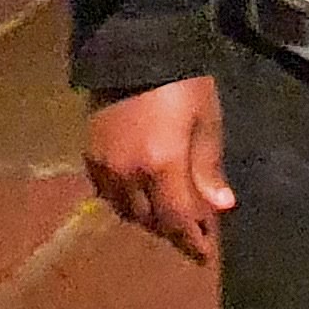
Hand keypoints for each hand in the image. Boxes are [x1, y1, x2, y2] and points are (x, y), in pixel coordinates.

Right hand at [85, 77, 231, 267]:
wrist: (136, 52)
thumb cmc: (184, 83)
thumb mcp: (207, 121)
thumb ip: (209, 167)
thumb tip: (219, 207)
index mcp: (162, 165)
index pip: (177, 218)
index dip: (191, 240)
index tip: (205, 256)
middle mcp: (128, 174)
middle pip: (150, 219)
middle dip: (173, 230)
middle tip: (192, 235)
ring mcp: (104, 167)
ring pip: (126, 211)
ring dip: (149, 218)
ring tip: (170, 219)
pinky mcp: (89, 156)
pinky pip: (107, 194)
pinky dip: (126, 203)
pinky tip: (140, 200)